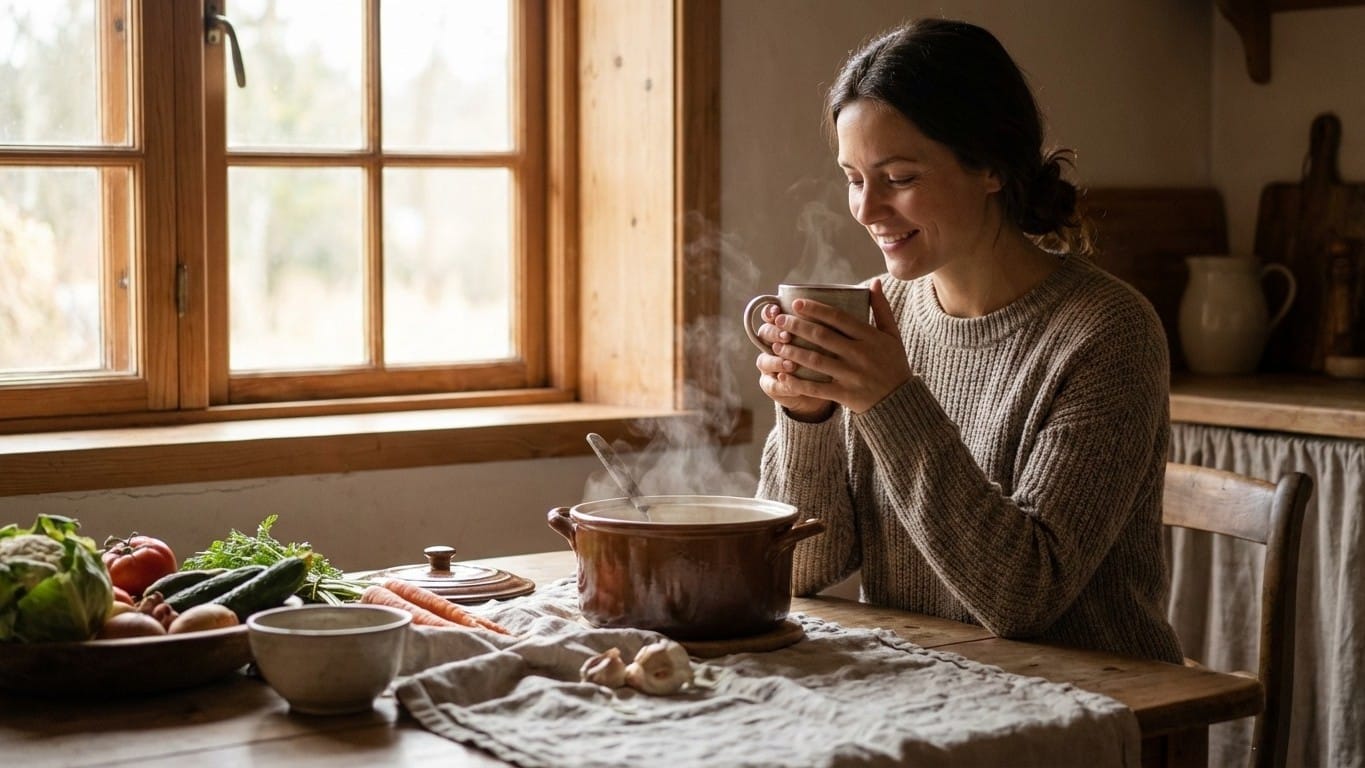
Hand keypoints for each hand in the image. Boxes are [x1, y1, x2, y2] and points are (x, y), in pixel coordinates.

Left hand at [753, 279, 910, 414]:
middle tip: (779, 320)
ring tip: (777, 344)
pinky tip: (783, 375)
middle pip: (823, 337)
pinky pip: (817, 389)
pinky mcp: (846, 395)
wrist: (900, 401)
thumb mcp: (892, 334)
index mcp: (870, 337)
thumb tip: (875, 282)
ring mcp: (852, 376)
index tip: (796, 303)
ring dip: (793, 352)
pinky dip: (799, 382)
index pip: (839, 318)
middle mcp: (861, 355)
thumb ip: (881, 308)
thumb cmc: (893, 363)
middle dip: (798, 327)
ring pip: (816, 361)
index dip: (816, 309)